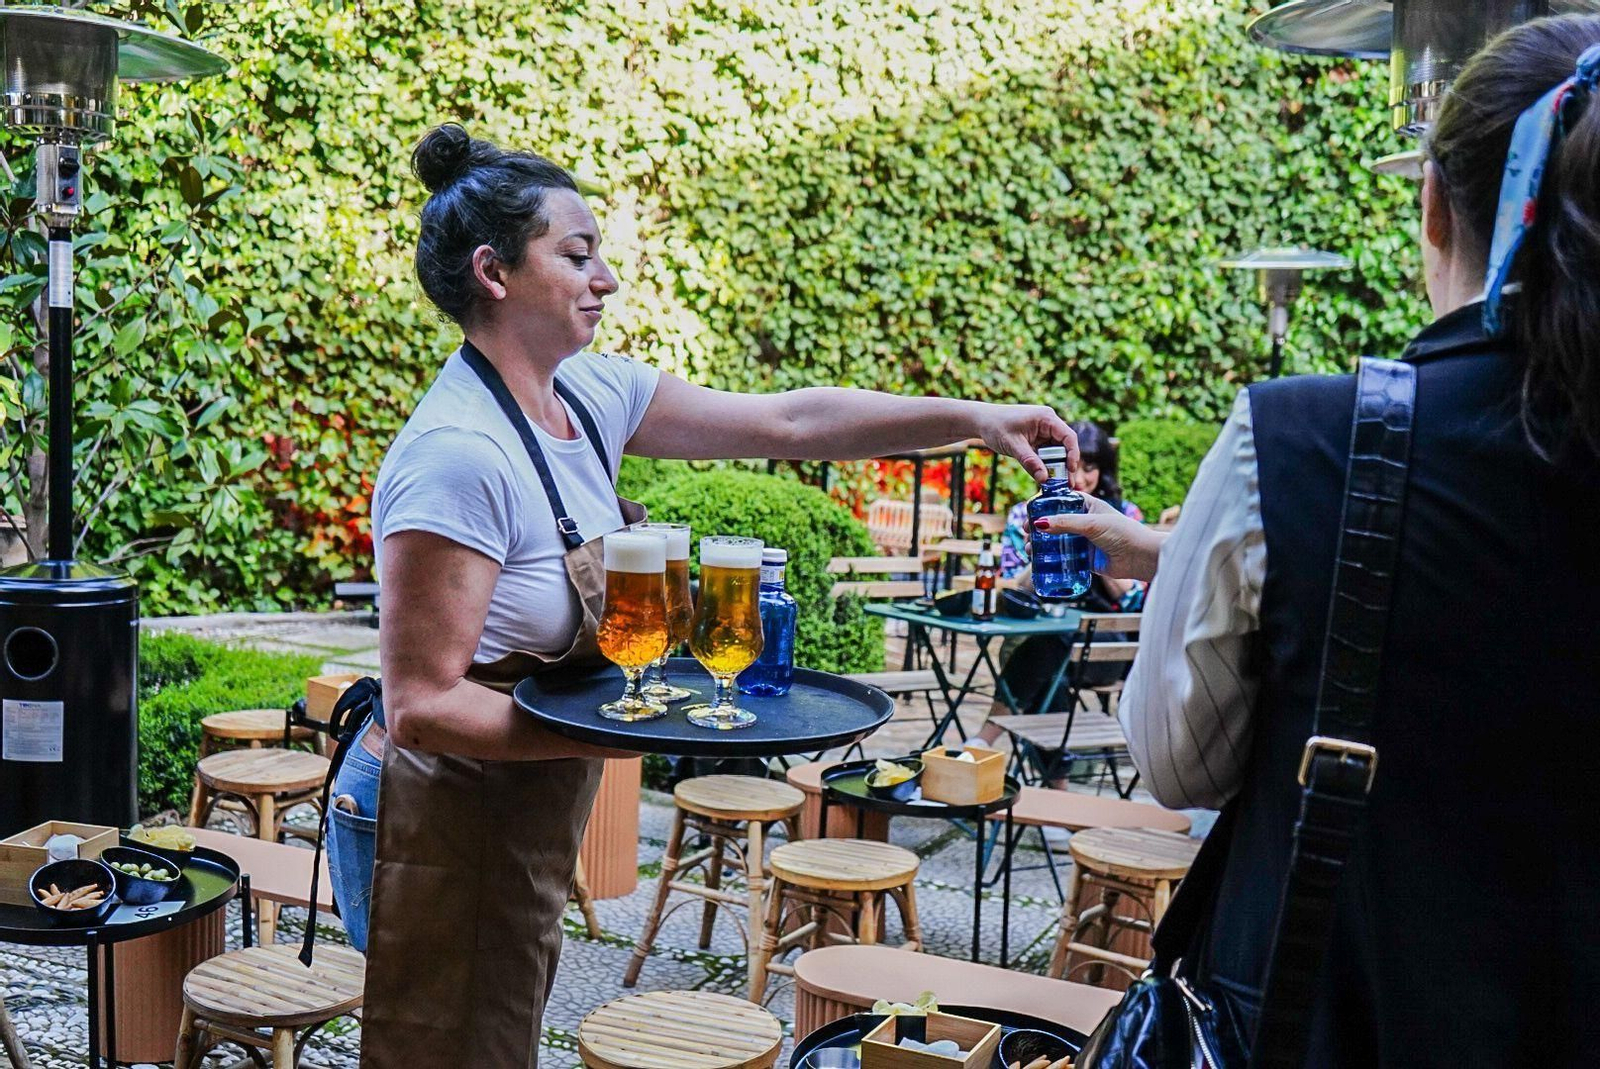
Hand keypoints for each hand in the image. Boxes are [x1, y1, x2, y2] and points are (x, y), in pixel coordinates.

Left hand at [976, 404, 1076, 482]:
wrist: (981, 421)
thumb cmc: (996, 426)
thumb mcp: (1013, 445)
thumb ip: (1029, 461)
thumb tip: (1044, 479)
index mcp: (1046, 418)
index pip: (1068, 437)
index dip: (1073, 454)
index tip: (1071, 471)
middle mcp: (1048, 423)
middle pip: (1064, 446)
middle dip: (1066, 465)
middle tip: (1067, 485)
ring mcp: (1043, 431)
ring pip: (1056, 451)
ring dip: (1056, 467)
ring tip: (1059, 485)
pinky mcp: (1037, 438)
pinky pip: (1046, 453)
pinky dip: (1046, 464)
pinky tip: (1046, 477)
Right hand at [1034, 495, 1165, 583]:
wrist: (1140, 557)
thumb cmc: (1122, 533)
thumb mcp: (1091, 523)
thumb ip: (1065, 523)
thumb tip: (1038, 524)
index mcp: (1087, 506)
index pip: (1060, 501)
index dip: (1043, 505)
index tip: (1028, 512)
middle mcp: (1083, 522)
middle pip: (1054, 522)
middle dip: (1037, 527)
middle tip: (1025, 533)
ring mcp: (1083, 540)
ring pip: (1056, 540)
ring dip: (1041, 544)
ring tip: (1029, 549)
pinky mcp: (1084, 558)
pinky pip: (1064, 557)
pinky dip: (1051, 559)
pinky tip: (1039, 561)